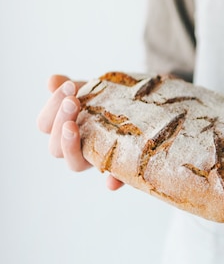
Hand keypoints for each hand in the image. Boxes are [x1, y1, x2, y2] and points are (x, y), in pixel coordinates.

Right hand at [36, 75, 123, 189]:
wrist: (138, 105)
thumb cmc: (107, 99)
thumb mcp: (89, 90)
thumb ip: (70, 87)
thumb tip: (52, 80)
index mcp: (63, 129)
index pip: (45, 124)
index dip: (52, 107)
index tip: (68, 87)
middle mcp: (75, 148)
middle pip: (55, 147)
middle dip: (61, 121)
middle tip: (73, 101)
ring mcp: (95, 160)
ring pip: (74, 163)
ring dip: (71, 146)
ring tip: (74, 126)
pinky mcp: (120, 168)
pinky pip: (115, 178)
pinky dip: (113, 180)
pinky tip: (112, 182)